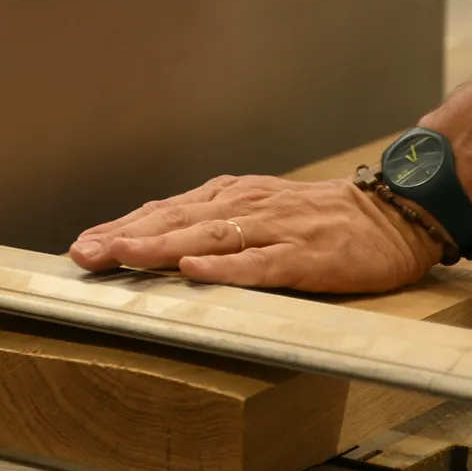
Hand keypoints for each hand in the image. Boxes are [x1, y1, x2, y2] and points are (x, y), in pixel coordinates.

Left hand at [68, 174, 442, 293]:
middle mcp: (240, 207)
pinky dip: (224, 268)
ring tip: (120, 256)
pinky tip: (194, 272)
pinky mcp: (303, 255)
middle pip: (173, 222)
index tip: (81, 244)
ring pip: (205, 237)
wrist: (390, 212)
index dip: (119, 227)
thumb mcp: (252, 210)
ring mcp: (271, 230)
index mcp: (225, 198)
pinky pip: (259, 263)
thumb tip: (153, 241)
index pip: (161, 212)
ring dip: (158, 247)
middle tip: (83, 254)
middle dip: (123, 238)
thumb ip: (207, 223)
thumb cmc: (312, 217)